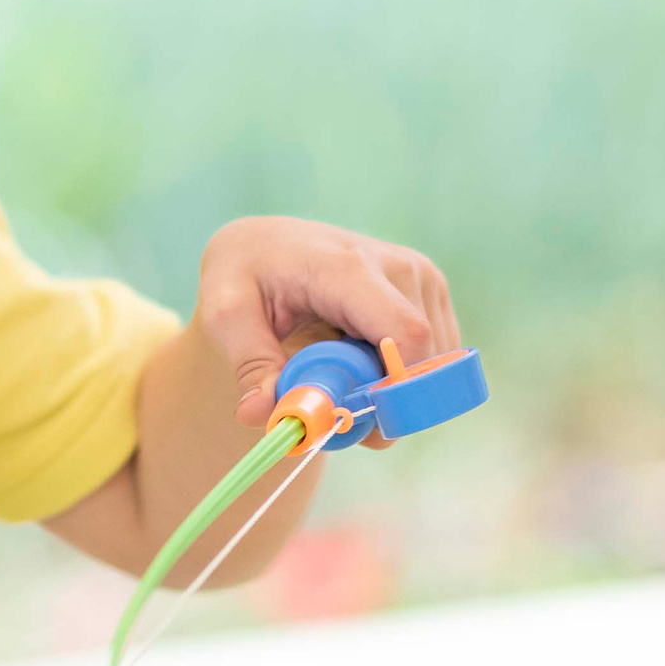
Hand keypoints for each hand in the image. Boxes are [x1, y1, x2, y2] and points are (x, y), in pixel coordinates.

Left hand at [196, 217, 458, 442]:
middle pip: (421, 360)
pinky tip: (363, 364)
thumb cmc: (245, 277)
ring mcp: (423, 278)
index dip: (396, 389)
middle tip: (335, 416)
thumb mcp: (226, 315)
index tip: (357, 419)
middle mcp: (399, 266)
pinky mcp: (433, 293)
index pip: (405, 335)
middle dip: (386, 402)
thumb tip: (260, 414)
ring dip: (394, 391)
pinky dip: (404, 378)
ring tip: (341, 379)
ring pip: (434, 365)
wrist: (268, 246)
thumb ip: (249, 365)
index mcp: (349, 267)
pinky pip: (438, 358)